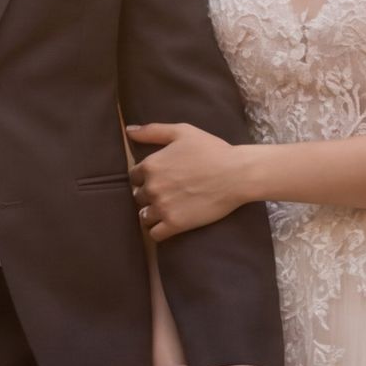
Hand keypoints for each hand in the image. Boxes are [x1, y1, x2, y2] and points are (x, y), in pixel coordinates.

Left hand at [129, 122, 250, 241]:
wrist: (236, 174)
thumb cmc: (211, 150)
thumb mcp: (182, 132)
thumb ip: (153, 131)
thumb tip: (129, 131)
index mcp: (151, 165)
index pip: (134, 177)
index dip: (145, 178)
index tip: (159, 179)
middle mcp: (152, 187)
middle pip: (138, 196)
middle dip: (149, 196)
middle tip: (167, 194)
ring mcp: (162, 207)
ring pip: (144, 216)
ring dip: (152, 214)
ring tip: (168, 210)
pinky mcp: (175, 224)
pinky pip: (155, 234)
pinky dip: (159, 231)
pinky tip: (169, 224)